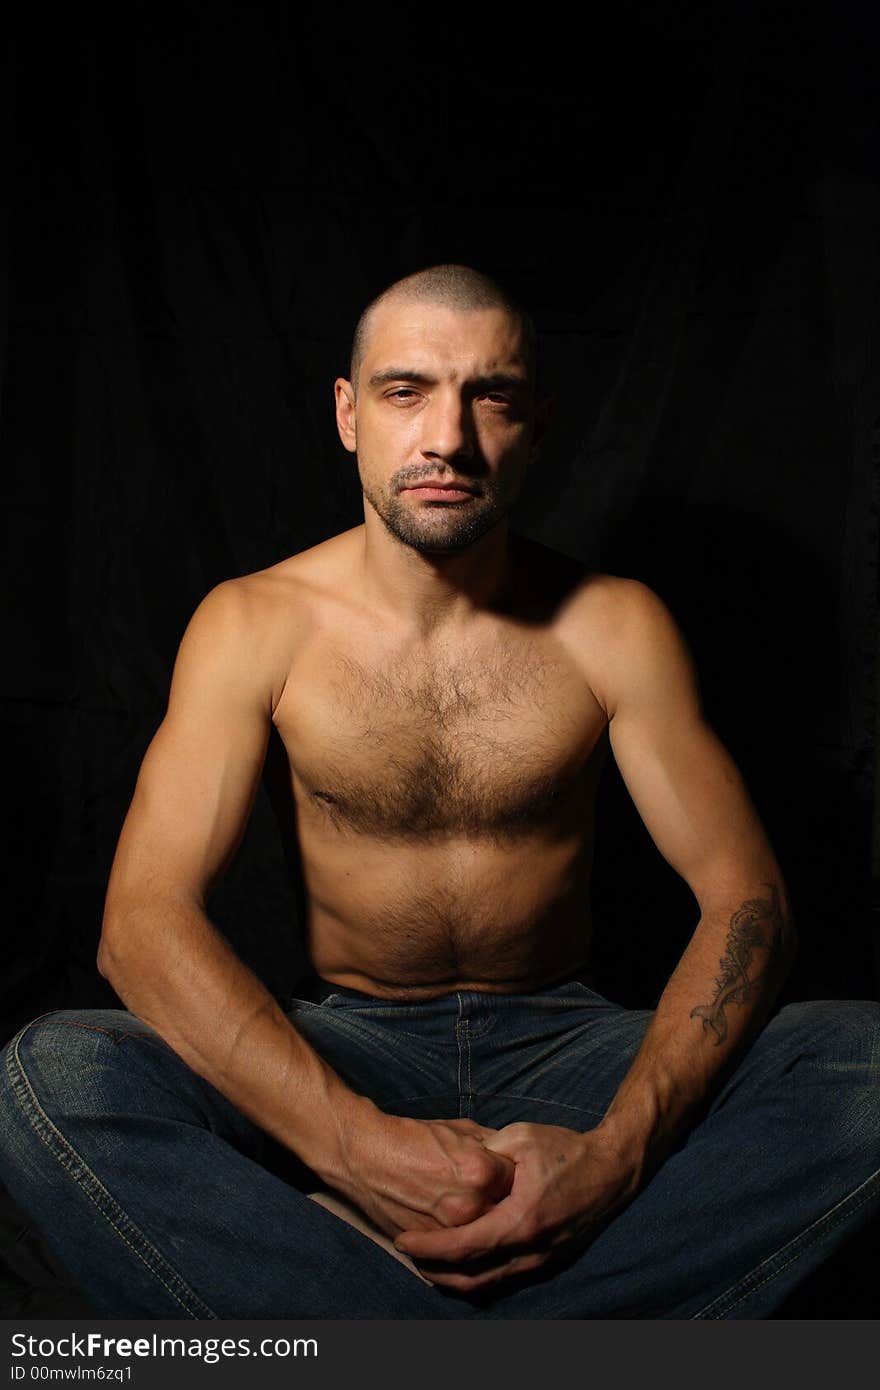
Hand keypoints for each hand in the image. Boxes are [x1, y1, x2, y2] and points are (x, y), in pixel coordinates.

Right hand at [334, 1113, 515, 1241]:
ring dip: (490, 1227)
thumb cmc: (412, 1137)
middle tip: (507, 1198)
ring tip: (488, 1215)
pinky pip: (462, 1251)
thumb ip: (492, 1145)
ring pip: (487, 1236)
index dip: (517, 1177)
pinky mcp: (432, 1245)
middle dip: (509, 1204)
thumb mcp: (459, 1129)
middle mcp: (470, 1205)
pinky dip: (467, 1243)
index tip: (516, 1176)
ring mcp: (451, 1230)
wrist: (366, 1156)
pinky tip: (468, 1231)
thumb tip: (514, 1155)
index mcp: (481, 1172)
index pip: (519, 1181)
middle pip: (508, 1212)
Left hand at [393, 1122, 639, 1292]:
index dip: (429, 1247)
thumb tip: (457, 1169)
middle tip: (409, 1256)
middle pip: (472, 1276)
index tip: (403, 1240)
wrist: (613, 1171)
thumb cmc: (566, 1150)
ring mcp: (543, 1261)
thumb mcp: (521, 1137)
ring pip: (490, 1284)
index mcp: (521, 1220)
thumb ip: (486, 1153)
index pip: (464, 1246)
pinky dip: (480, 1276)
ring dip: (455, 1279)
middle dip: (435, 1271)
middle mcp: (531, 1250)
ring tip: (429, 1265)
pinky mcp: (550, 1262)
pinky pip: (507, 1278)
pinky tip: (464, 1265)